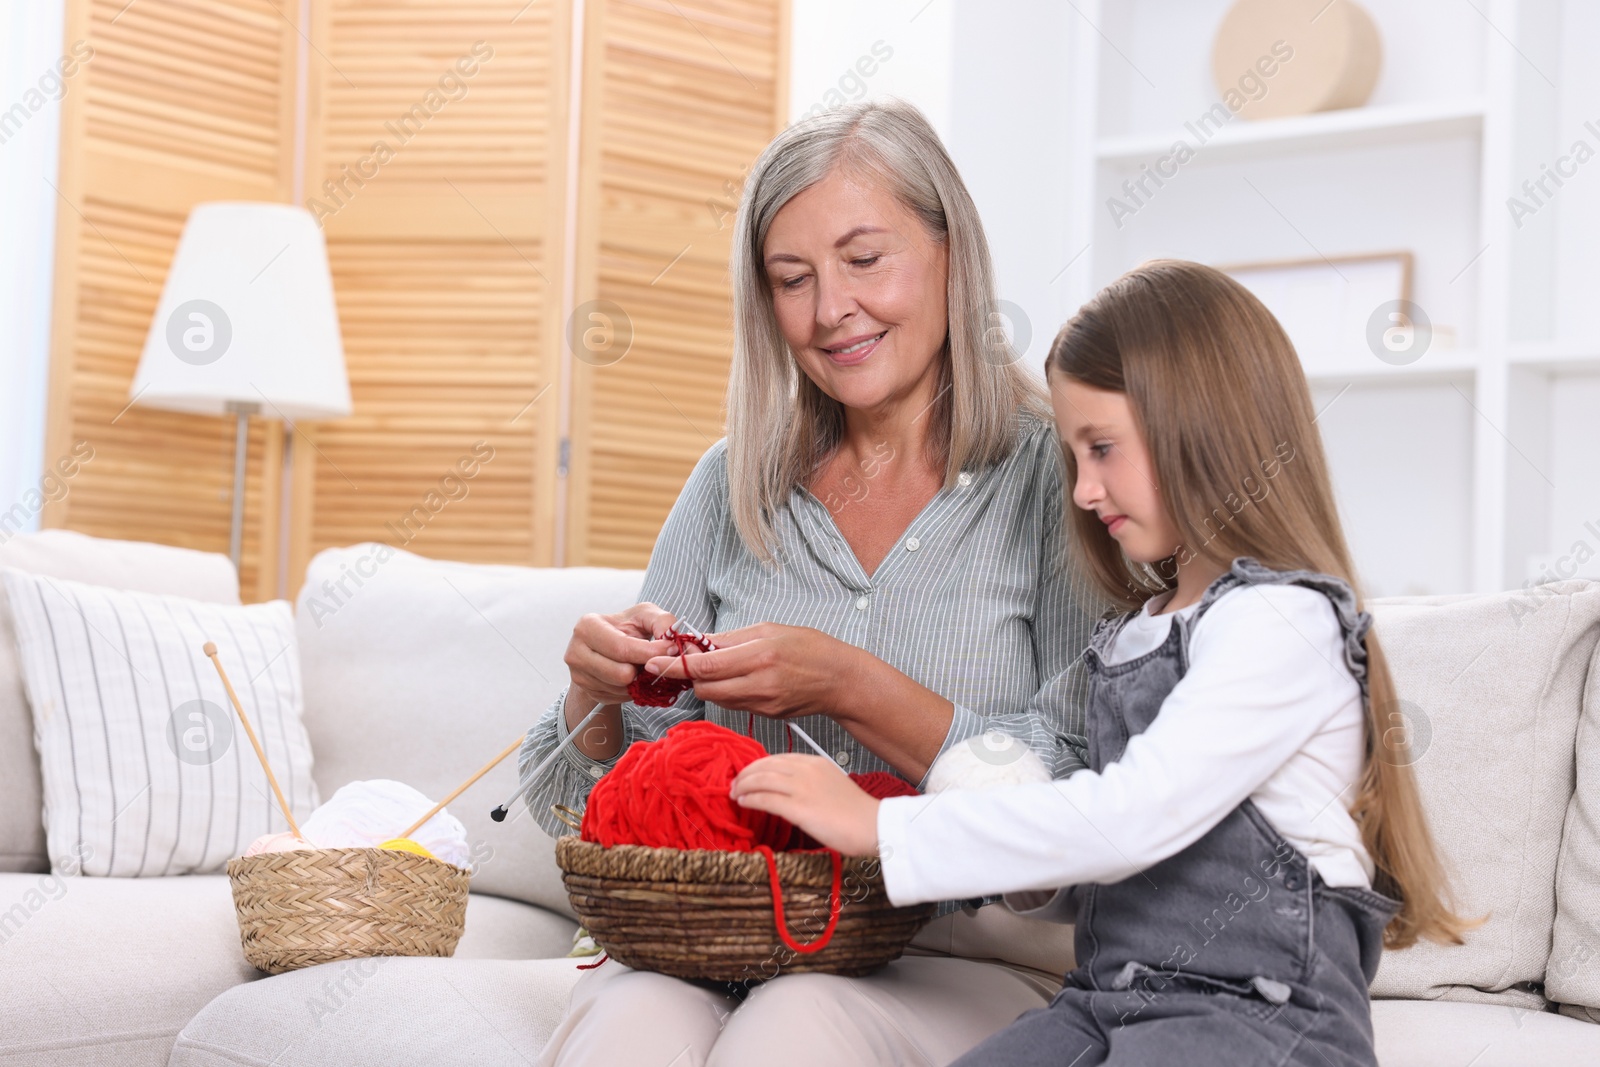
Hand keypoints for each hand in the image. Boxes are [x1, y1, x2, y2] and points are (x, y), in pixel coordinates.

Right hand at [564, 602, 676, 708]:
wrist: (607, 647)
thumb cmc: (625, 628)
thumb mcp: (644, 615)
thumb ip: (662, 620)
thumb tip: (671, 640)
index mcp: (587, 627)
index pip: (621, 647)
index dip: (650, 652)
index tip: (671, 650)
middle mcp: (576, 652)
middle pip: (620, 673)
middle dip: (644, 669)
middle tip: (656, 660)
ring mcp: (579, 675)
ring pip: (621, 688)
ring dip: (639, 680)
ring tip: (641, 665)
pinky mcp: (587, 692)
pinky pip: (618, 697)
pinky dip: (631, 688)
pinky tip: (633, 675)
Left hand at [642, 623, 854, 719]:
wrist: (840, 680)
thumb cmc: (809, 647)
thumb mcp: (769, 630)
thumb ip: (731, 639)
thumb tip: (698, 642)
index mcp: (759, 657)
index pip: (705, 666)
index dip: (675, 666)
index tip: (653, 662)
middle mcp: (759, 684)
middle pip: (704, 688)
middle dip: (689, 676)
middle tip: (684, 661)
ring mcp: (762, 704)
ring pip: (716, 699)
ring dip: (706, 684)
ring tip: (709, 668)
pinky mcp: (766, 715)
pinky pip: (733, 705)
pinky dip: (725, 692)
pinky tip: (732, 679)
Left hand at [730, 754, 880, 855]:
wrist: (874, 826)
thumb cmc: (856, 813)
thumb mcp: (832, 785)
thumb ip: (810, 782)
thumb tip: (789, 789)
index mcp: (815, 763)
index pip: (777, 758)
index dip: (757, 766)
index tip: (747, 774)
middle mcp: (807, 770)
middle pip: (765, 766)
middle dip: (746, 774)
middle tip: (735, 784)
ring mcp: (802, 788)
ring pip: (761, 779)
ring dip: (743, 786)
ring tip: (735, 794)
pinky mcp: (799, 808)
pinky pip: (766, 798)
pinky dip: (750, 799)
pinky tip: (743, 802)